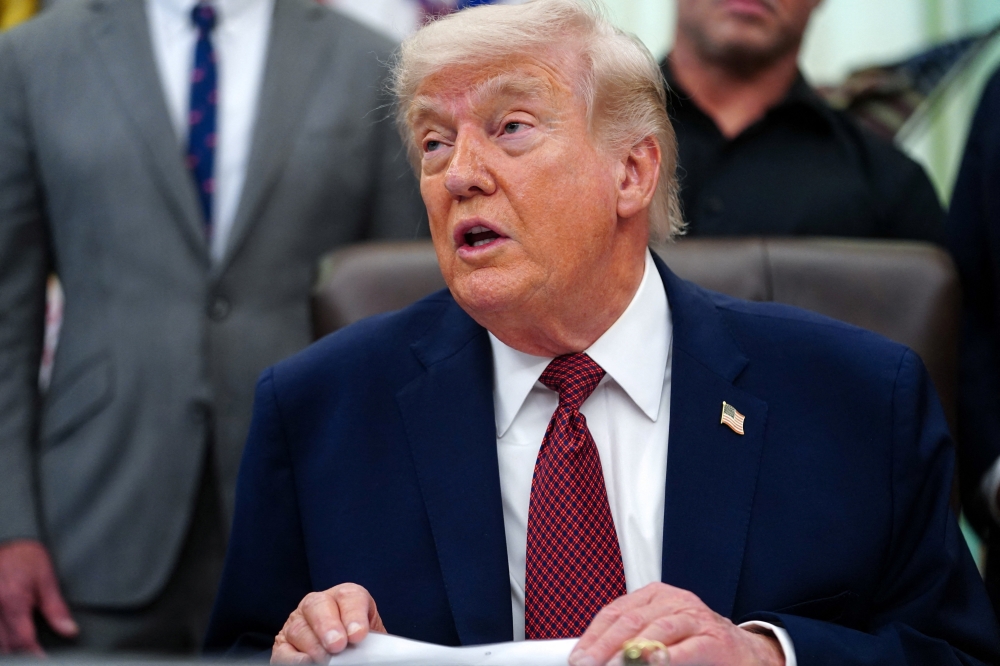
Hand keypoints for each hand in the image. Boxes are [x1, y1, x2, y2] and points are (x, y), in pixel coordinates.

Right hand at [0, 539, 77, 654]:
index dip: (35, 656)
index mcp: (12, 602)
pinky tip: (10, 640)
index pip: (23, 641)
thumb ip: (55, 607)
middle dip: (22, 655)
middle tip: (38, 657)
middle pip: (5, 646)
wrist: (4, 537)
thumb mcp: (46, 576)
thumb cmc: (23, 555)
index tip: (45, 661)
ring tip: (27, 651)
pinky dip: (0, 640)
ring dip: (9, 649)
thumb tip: (69, 631)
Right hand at [271, 583, 385, 663]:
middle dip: (328, 625)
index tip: (358, 634)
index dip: (354, 614)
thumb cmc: (360, 645)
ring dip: (313, 645)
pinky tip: (306, 662)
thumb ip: (371, 640)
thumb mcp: (369, 638)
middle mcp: (319, 605)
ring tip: (325, 659)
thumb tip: (373, 648)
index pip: (349, 596)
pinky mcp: (283, 645)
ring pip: (299, 627)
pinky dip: (294, 658)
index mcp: (345, 598)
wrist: (348, 651)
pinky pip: (284, 650)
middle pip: (318, 605)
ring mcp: (298, 623)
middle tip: (337, 645)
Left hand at [569, 582, 783, 665]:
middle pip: (631, 620)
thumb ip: (630, 643)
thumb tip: (594, 656)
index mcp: (655, 596)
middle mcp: (674, 601)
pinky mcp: (714, 639)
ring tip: (613, 664)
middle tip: (588, 664)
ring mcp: (695, 618)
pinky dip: (667, 657)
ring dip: (632, 651)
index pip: (616, 611)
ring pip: (657, 629)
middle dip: (604, 645)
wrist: (746, 652)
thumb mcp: (659, 634)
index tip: (578, 656)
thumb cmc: (696, 643)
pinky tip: (652, 663)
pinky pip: (688, 648)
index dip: (593, 635)